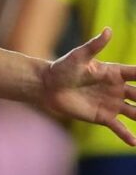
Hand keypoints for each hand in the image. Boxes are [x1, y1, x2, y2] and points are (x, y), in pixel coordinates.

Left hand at [42, 28, 135, 145]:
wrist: (47, 86)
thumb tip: (108, 30)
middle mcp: (118, 89)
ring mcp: (112, 103)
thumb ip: (95, 46)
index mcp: (115, 73)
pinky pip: (119, 127)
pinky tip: (135, 144)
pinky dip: (127, 135)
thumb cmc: (62, 68)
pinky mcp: (103, 116)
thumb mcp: (79, 57)